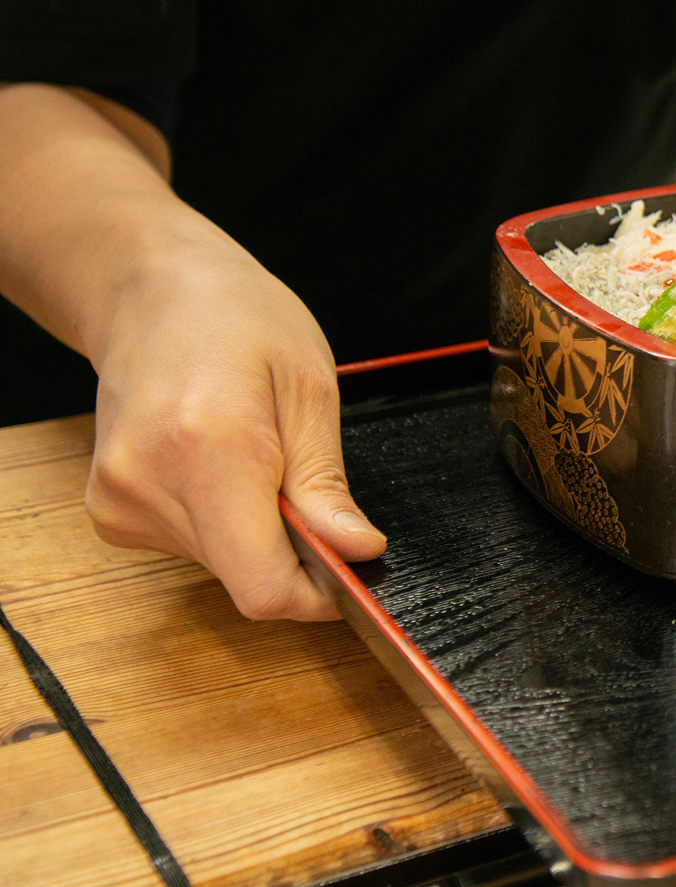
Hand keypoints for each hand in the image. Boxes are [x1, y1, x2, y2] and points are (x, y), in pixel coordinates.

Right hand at [0, 83, 383, 621]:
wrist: (150, 291)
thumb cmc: (235, 319)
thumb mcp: (310, 389)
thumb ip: (327, 483)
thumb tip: (355, 550)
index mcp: (208, 448)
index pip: (261, 584)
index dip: (316, 595)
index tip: (351, 572)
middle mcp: (148, 483)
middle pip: (244, 576)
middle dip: (292, 549)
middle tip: (303, 479)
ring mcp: (118, 500)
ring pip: (220, 565)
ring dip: (255, 530)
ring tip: (255, 454)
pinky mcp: (108, 509)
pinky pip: (189, 545)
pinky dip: (222, 520)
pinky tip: (219, 462)